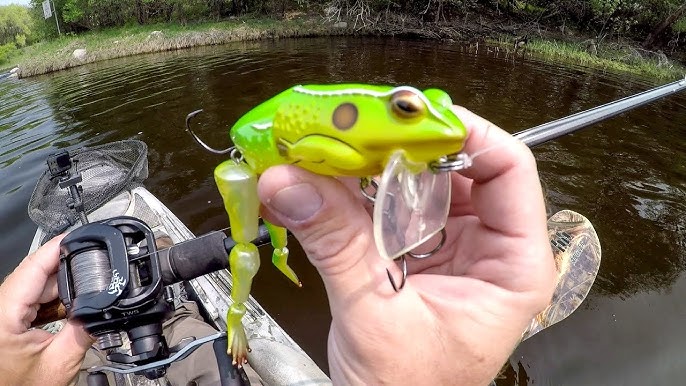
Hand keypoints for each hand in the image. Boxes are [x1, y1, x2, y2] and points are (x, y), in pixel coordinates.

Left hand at [0, 235, 92, 385]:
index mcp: (4, 315)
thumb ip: (84, 330)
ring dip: (61, 292)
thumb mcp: (61, 363)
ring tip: (79, 306)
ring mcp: (2, 313)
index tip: (76, 236)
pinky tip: (66, 313)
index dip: (57, 248)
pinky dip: (52, 302)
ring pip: (36, 287)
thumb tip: (102, 308)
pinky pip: (32, 300)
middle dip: (68, 275)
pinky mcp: (6, 319)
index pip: (32, 267)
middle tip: (94, 278)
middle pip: (37, 276)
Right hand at [258, 106, 555, 384]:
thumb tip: (292, 181)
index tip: (409, 114)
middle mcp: (489, 247)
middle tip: (357, 127)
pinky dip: (361, 190)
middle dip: (405, 145)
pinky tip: (329, 178)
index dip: (463, 131)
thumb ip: (335, 241)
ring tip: (335, 147)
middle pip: (459, 166)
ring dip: (377, 164)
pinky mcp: (417, 251)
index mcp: (512, 265)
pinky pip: (393, 204)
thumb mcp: (374, 313)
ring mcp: (453, 246)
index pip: (509, 168)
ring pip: (421, 181)